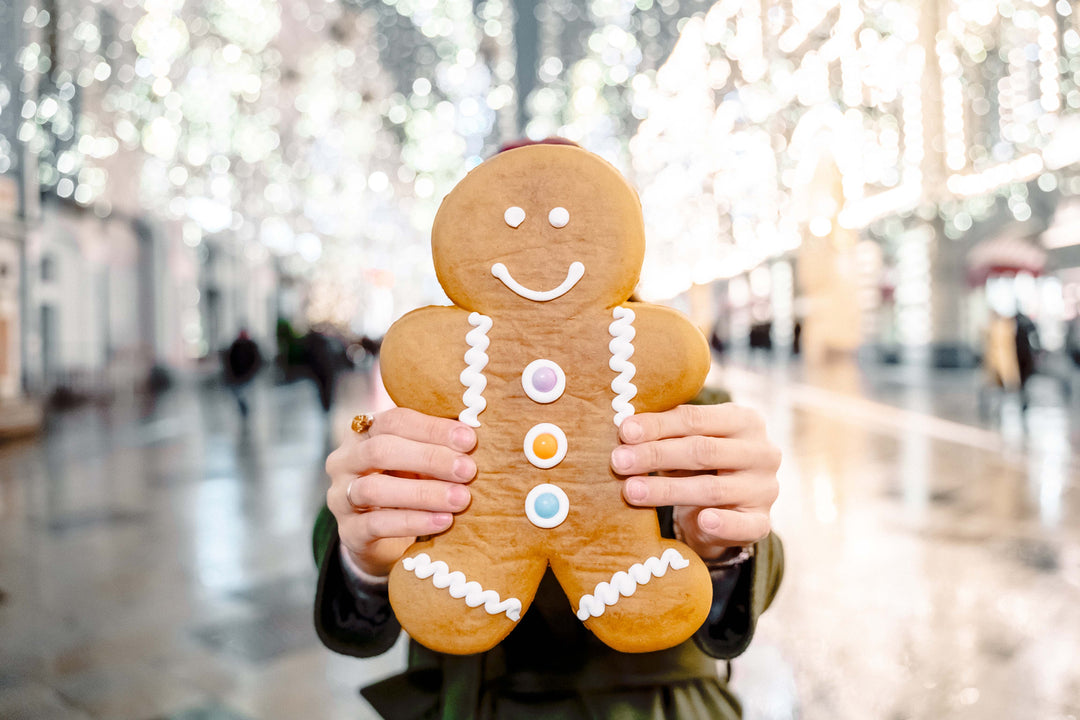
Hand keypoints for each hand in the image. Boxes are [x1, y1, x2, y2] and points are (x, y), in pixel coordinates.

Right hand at [324, 408, 476, 576]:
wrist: (383, 538)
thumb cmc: (409, 485)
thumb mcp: (420, 461)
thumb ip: (438, 445)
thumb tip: (474, 435)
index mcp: (364, 433)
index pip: (394, 420)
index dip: (432, 428)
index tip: (468, 440)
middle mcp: (345, 460)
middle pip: (381, 450)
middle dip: (430, 459)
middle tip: (467, 470)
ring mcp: (341, 496)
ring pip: (375, 489)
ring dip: (423, 493)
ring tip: (460, 499)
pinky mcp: (349, 531)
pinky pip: (376, 524)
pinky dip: (413, 521)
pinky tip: (443, 521)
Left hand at [609, 403, 780, 561]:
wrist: (728, 506)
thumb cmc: (701, 463)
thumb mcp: (688, 441)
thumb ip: (666, 431)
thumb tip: (626, 428)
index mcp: (744, 420)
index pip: (696, 418)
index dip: (658, 425)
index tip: (624, 432)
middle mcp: (762, 452)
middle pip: (702, 451)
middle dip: (656, 455)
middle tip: (619, 461)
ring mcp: (765, 488)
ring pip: (712, 488)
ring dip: (667, 490)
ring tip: (631, 491)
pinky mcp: (761, 522)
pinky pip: (743, 525)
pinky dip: (723, 523)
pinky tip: (702, 520)